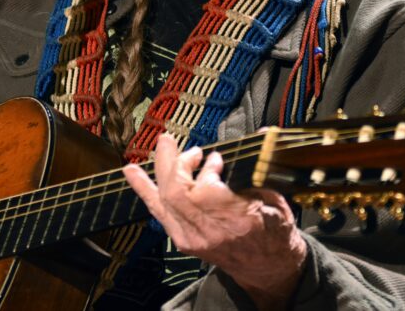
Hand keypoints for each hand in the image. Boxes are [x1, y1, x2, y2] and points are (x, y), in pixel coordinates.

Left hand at [122, 133, 306, 309]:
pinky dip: (144, 188)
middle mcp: (210, 232)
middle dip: (175, 161)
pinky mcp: (183, 240)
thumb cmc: (274, 232)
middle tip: (182, 143)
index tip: (215, 157)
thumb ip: (257, 171)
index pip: (206, 191)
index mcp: (238, 221)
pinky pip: (158, 211)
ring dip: (161, 168)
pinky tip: (131, 172)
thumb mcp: (274, 200)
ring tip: (164, 145)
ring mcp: (193, 238)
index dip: (206, 169)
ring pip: (164, 199)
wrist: (267, 268)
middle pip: (177, 193)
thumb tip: (256, 136)